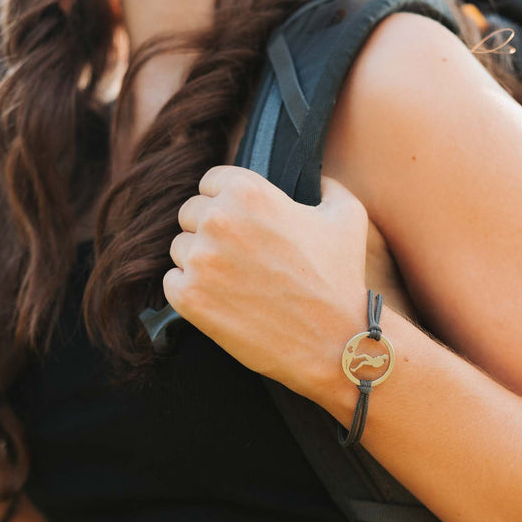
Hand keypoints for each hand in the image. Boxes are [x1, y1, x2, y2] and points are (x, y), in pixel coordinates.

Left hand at [164, 167, 369, 396]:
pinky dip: (192, 292)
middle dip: (212, 233)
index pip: (210, 182)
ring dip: (202, 263)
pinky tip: (223, 301)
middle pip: (190, 214)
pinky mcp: (189, 298)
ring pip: (181, 249)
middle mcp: (218, 220)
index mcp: (249, 192)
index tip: (243, 225)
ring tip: (237, 283)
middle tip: (243, 259)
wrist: (335, 342)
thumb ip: (326, 185)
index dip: (227, 203)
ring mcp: (200, 260)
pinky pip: (173, 282)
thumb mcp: (348, 216)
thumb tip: (316, 179)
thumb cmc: (342, 279)